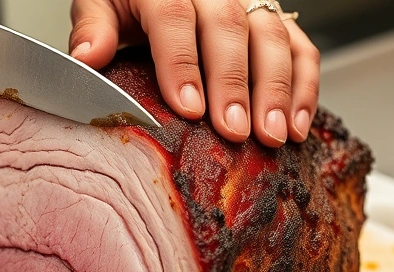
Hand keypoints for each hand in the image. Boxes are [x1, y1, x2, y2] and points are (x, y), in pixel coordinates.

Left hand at [69, 0, 319, 146]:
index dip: (181, 62)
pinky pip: (300, 48)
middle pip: (229, 27)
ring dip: (276, 90)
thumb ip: (94, 28)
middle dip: (234, 83)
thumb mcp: (101, 6)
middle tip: (234, 131)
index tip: (188, 107)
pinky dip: (305, 87)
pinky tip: (296, 127)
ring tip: (272, 136)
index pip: (174, 16)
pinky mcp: (274, 23)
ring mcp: (249, 3)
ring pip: (272, 36)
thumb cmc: (128, 5)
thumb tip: (89, 56)